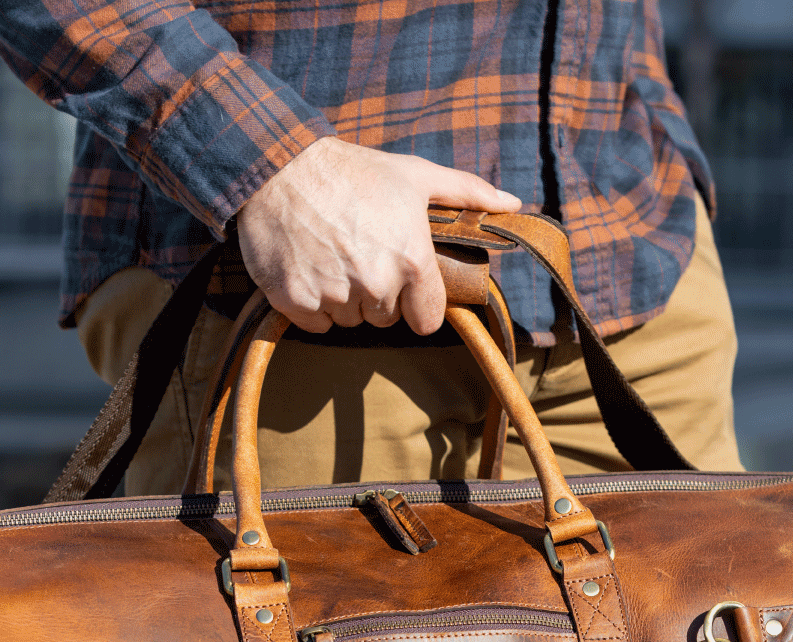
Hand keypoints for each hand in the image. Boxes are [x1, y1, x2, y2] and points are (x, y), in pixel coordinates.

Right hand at [236, 137, 519, 335]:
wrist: (279, 165)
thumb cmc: (353, 170)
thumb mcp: (414, 175)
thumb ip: (467, 192)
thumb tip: (513, 203)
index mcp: (411, 259)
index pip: (426, 320)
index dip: (414, 303)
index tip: (400, 282)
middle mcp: (376, 283)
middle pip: (384, 319)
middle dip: (375, 294)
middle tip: (357, 253)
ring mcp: (334, 295)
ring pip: (349, 322)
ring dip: (343, 300)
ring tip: (330, 255)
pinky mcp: (297, 302)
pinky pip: (315, 324)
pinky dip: (311, 304)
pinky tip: (307, 267)